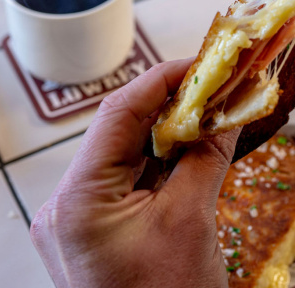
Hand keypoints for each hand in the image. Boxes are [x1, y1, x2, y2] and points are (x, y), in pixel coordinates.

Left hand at [30, 59, 238, 287]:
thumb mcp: (191, 224)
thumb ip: (205, 158)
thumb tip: (228, 109)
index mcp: (77, 201)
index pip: (118, 114)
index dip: (164, 80)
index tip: (204, 62)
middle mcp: (67, 206)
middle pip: (121, 133)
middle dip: (172, 106)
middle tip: (217, 85)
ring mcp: (79, 221)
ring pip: (127, 156)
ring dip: (170, 134)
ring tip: (214, 112)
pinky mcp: (96, 233)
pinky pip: (130, 182)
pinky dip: (163, 163)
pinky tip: (195, 148)